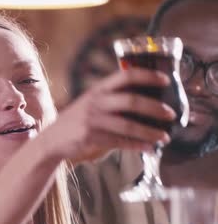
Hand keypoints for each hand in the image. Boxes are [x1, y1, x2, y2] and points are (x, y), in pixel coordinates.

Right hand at [44, 68, 175, 161]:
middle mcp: (96, 102)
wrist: (52, 139)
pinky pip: (120, 142)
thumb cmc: (78, 120)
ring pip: (128, 125)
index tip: (165, 80)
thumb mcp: (91, 102)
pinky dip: (137, 145)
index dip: (148, 76)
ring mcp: (93, 120)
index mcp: (98, 89)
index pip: (126, 75)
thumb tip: (148, 101)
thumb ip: (112, 98)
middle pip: (131, 101)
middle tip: (171, 114)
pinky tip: (149, 147)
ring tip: (165, 136)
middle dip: (155, 108)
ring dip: (150, 132)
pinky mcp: (91, 137)